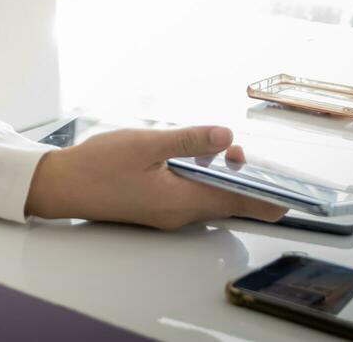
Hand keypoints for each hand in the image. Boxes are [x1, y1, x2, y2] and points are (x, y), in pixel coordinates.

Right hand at [24, 125, 288, 230]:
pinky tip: (190, 158)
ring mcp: (165, 213)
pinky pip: (188, 196)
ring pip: (207, 198)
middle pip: (225, 201)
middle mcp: (178, 214)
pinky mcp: (154, 207)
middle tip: (239, 151)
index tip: (291, 194)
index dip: (267, 199)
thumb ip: (189, 140)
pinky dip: (199, 179)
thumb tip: (225, 137)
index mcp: (181, 201)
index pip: (238, 205)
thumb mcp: (147, 144)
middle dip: (241, 179)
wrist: (61, 185)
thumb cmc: (98, 166)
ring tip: (219, 150)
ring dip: (218, 176)